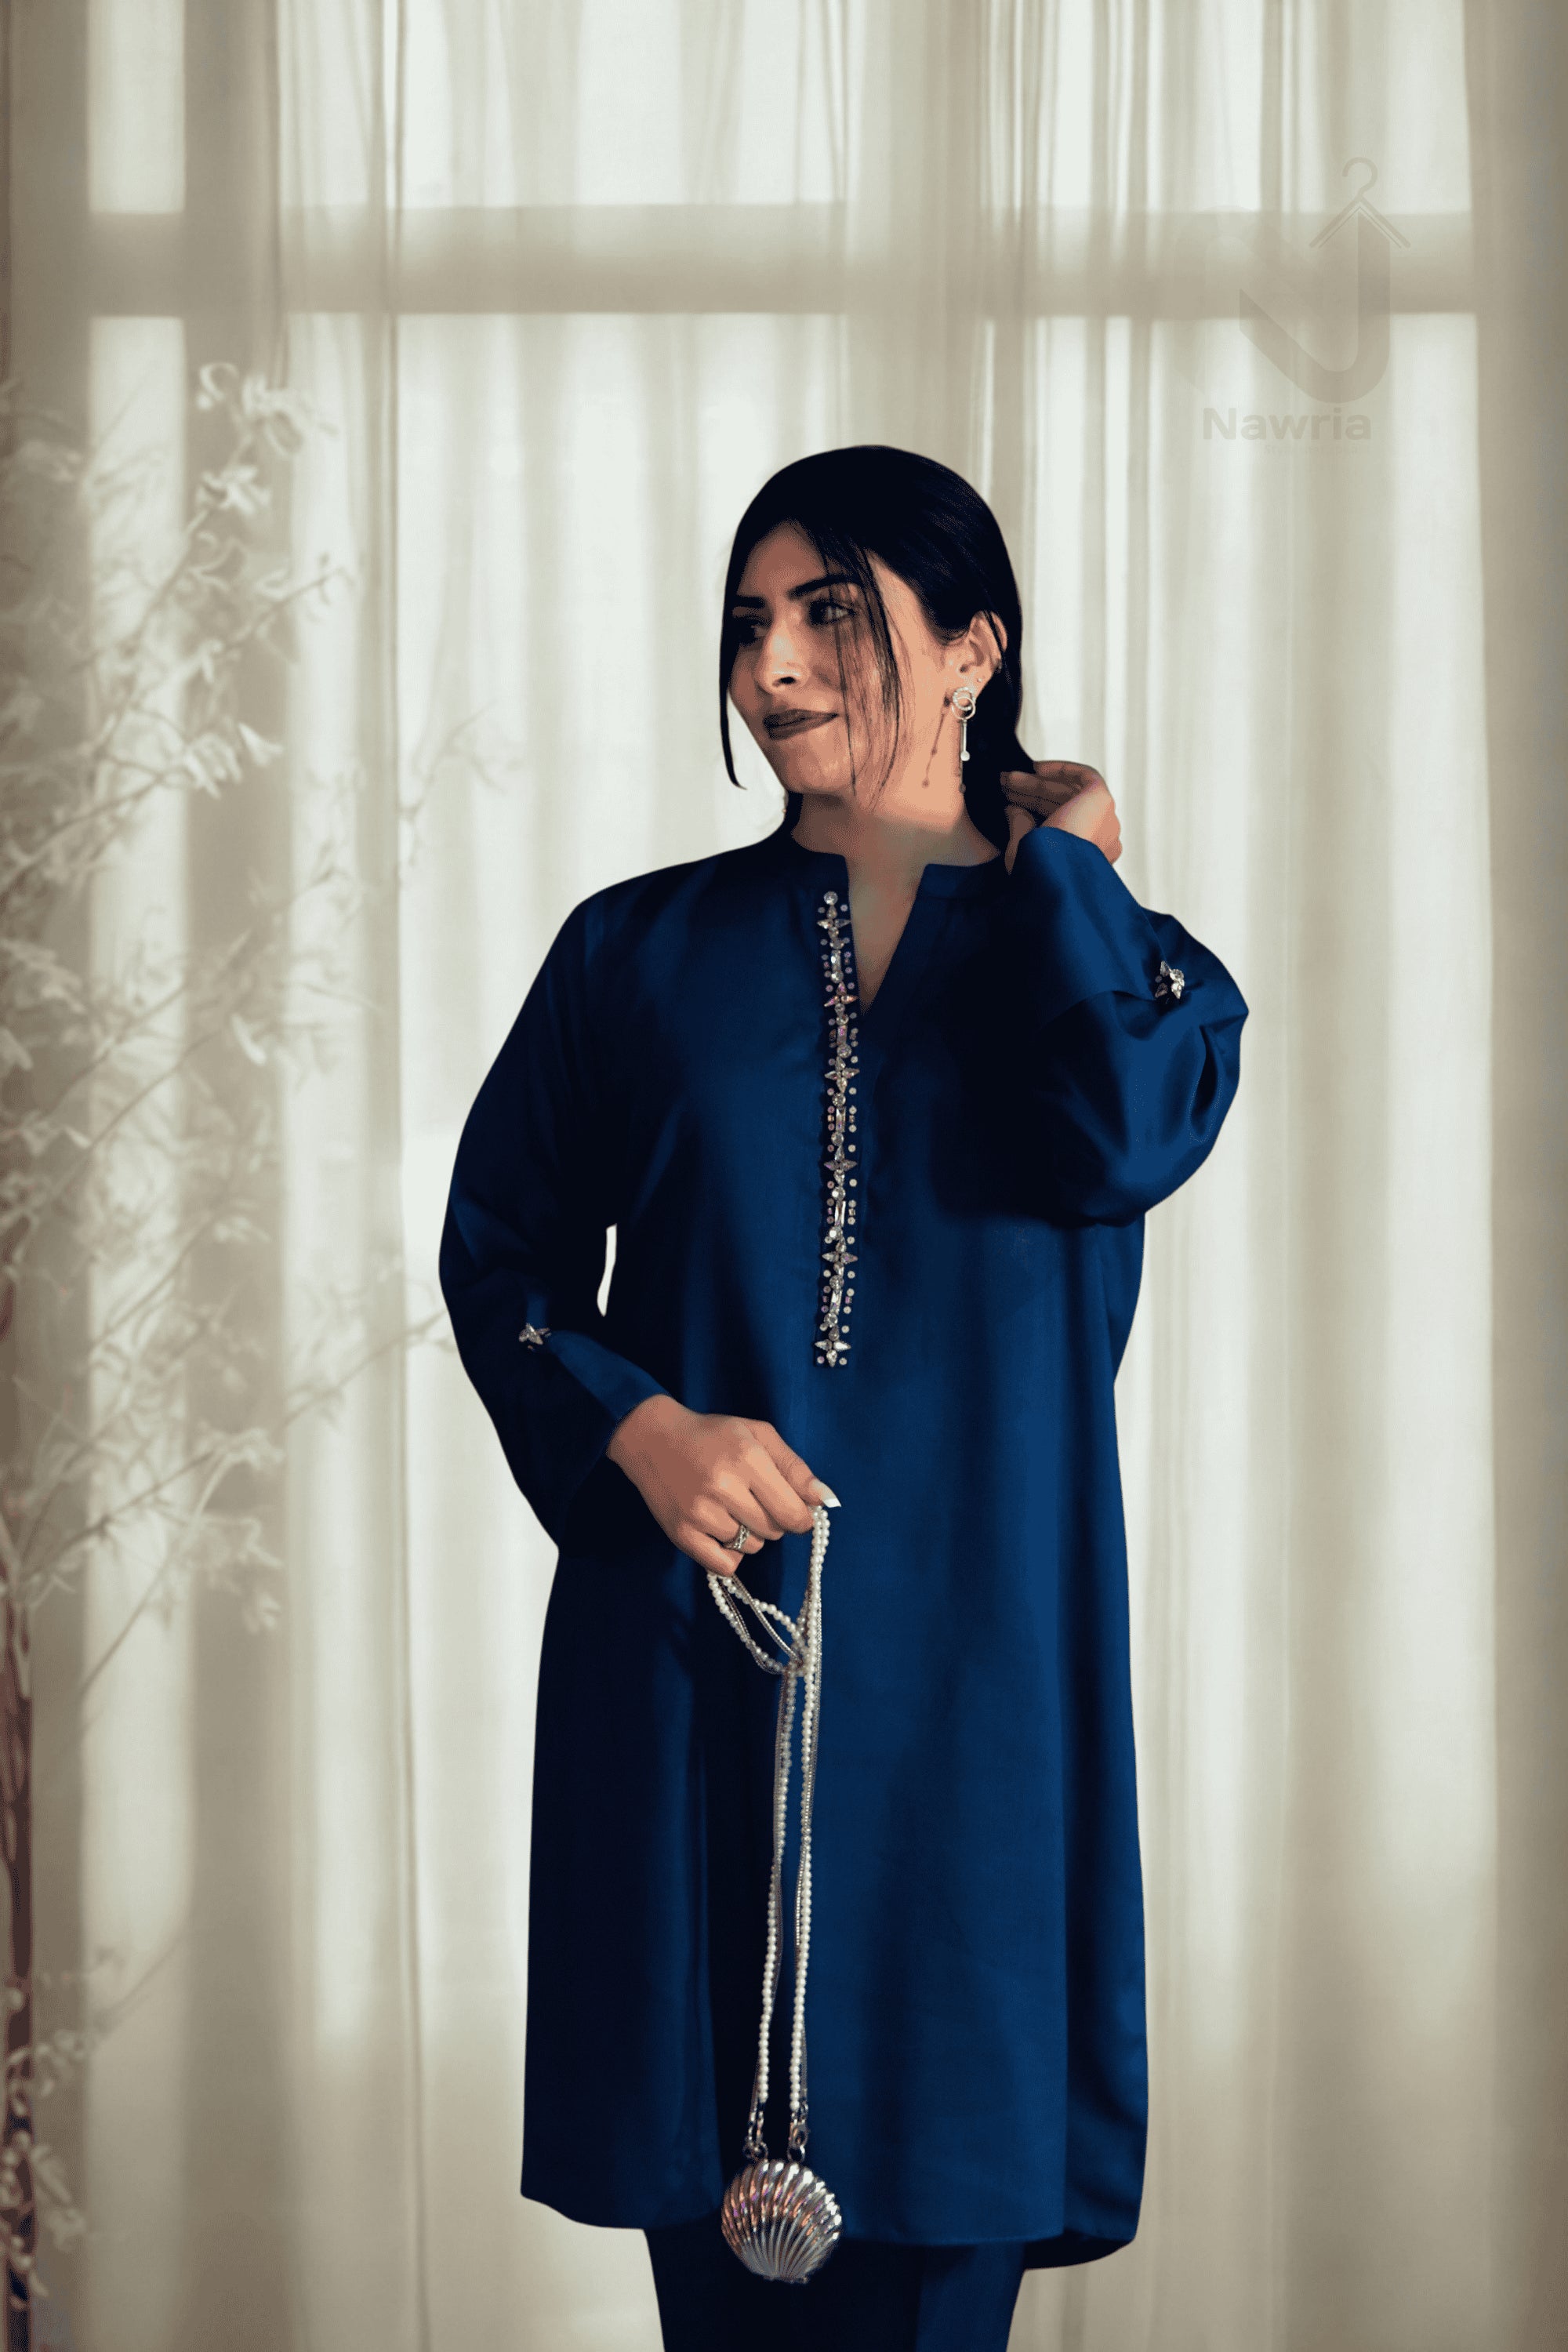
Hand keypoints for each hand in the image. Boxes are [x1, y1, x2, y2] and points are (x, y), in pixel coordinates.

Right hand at [605, 1393, 837, 1577]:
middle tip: (754, 1499)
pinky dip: (730, 1555)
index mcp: (747, 1459)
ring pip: (751, 1548)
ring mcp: (700, 1514)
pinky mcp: (682, 1534)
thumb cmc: (713, 1435)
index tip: (794, 1511)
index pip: (793, 1513)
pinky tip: (722, 1531)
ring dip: (750, 1534)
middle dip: (773, 1520)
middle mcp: (724, 1488)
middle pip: (774, 1531)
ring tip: (731, 1509)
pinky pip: (725, 1566)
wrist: (653, 1439)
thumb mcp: (758, 1436)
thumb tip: (826, 1500)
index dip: (800, 1517)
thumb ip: (794, 1467)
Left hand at [1001, 760, 1122, 870]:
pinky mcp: (1102, 801)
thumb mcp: (1022, 849)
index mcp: (1084, 858)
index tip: (1009, 801)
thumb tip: (1013, 809)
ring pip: (1069, 792)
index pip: (1058, 824)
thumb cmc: (1036, 874)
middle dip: (1030, 793)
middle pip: (1063, 806)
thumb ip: (1020, 827)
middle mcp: (1099, 840)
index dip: (1032, 810)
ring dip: (1038, 783)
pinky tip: (1036, 768)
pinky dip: (1062, 770)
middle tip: (1004, 785)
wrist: (1053, 873)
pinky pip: (1086, 777)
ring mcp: (1104, 821)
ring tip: (1008, 778)